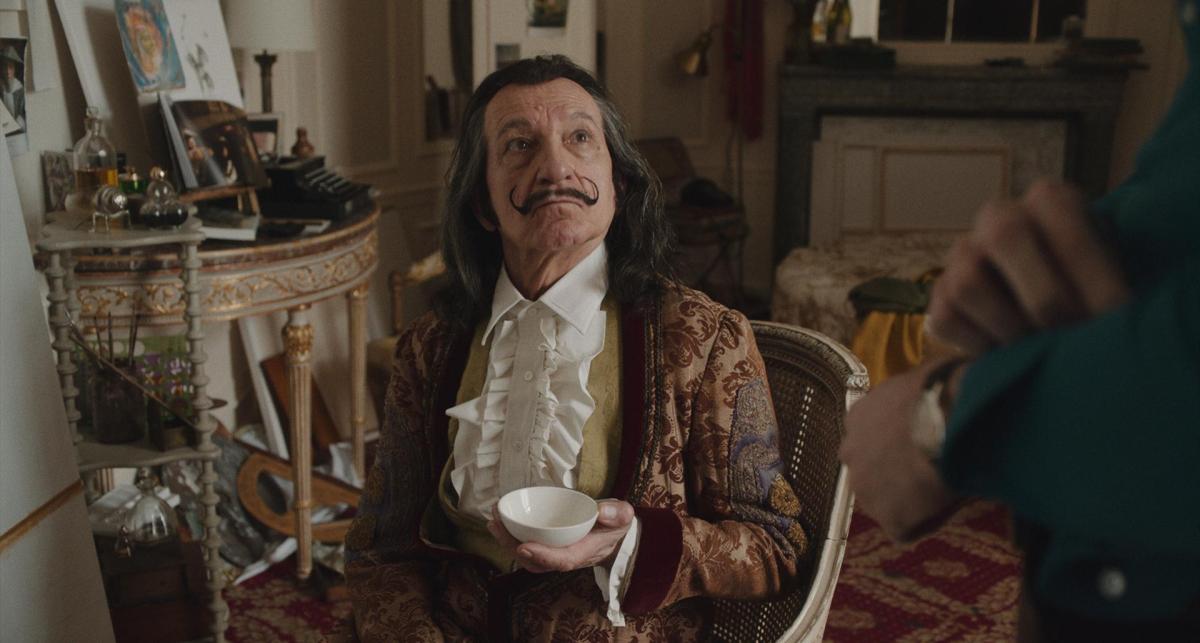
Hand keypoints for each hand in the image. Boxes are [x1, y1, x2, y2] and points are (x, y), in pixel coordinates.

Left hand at [487, 499, 635, 572]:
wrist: (615, 536)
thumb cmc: (616, 525)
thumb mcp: (623, 516)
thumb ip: (617, 513)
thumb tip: (602, 510)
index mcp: (584, 552)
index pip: (561, 560)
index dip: (542, 556)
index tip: (524, 546)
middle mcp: (566, 557)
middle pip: (537, 562)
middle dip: (514, 547)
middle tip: (497, 526)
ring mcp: (555, 554)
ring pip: (528, 558)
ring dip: (508, 542)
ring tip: (493, 522)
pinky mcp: (549, 547)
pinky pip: (528, 548)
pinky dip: (512, 538)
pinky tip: (500, 523)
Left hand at [839, 360, 963, 541]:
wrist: (948, 420)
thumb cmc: (942, 390)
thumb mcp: (921, 377)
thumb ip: (913, 394)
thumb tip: (935, 389)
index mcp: (857, 416)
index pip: (872, 438)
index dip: (900, 444)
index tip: (924, 442)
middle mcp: (851, 453)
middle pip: (873, 471)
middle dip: (898, 473)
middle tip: (933, 467)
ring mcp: (866, 489)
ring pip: (888, 502)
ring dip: (912, 498)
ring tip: (944, 483)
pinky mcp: (889, 519)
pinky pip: (908, 527)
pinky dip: (928, 520)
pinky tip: (948, 500)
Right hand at [926, 180, 1129, 354]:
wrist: (1041, 316)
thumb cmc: (1086, 289)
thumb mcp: (1109, 272)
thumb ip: (1108, 282)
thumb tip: (1112, 316)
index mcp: (1048, 201)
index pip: (1060, 218)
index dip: (1090, 270)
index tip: (1115, 314)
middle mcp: (998, 216)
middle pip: (1004, 234)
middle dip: (1044, 294)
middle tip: (1070, 331)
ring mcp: (962, 254)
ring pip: (969, 282)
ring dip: (1009, 325)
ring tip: (1036, 347)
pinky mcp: (938, 293)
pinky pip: (947, 317)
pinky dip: (979, 343)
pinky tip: (1005, 352)